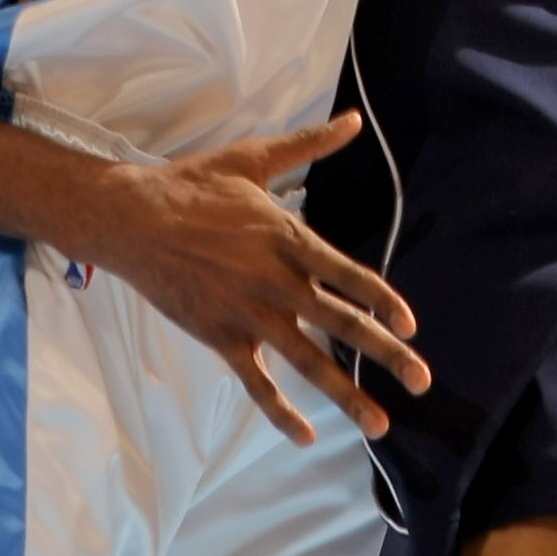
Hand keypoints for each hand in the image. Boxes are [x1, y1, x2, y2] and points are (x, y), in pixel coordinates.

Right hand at [82, 113, 429, 443]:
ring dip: (346, 395)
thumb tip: (353, 120)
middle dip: (386, 355)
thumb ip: (309, 145)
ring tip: (380, 425)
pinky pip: (257, 382)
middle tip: (422, 381)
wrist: (134, 219)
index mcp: (290, 238)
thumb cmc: (195, 185)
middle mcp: (277, 282)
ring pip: (307, 362)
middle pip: (341, 324)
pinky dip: (281, 411)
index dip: (382, 301)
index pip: (348, 276)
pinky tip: (308, 435)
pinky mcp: (222, 338)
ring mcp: (250, 314)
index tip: (410, 326)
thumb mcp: (254, 158)